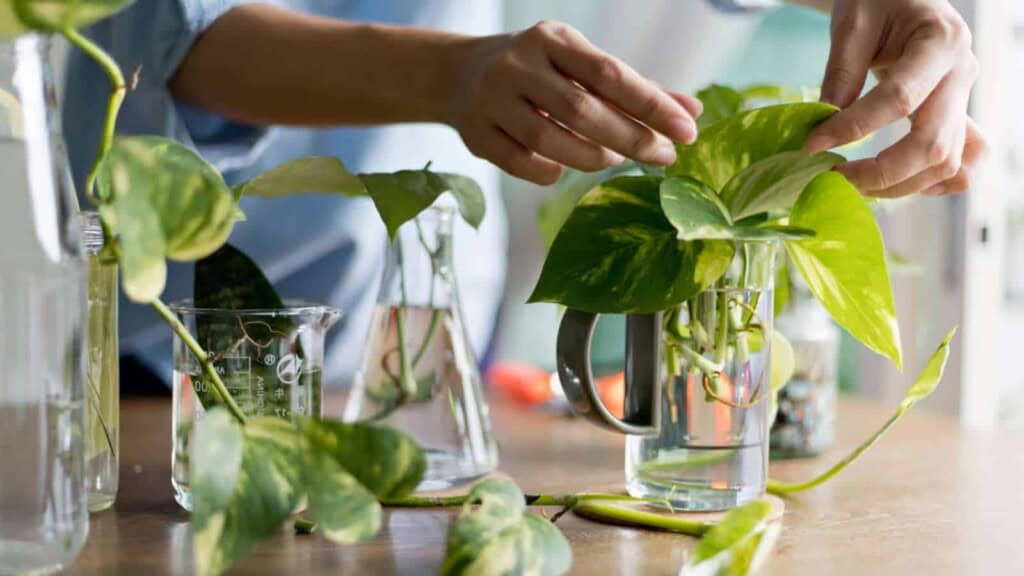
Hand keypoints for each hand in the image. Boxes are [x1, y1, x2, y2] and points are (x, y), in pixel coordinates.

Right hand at [444, 21, 701, 184]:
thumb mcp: (581, 65)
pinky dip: (552, 172)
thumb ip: (635, 88)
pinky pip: (524, 164)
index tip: (687, 131)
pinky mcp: (475, 133)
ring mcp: (492, 99)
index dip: (651, 104)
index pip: (610, 73)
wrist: (458, 73)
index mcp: (552, 39)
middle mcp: (519, 64)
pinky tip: (565, 167)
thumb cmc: (539, 71)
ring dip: (592, 158)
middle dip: (630, 138)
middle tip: (664, 157)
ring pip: (550, 142)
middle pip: (582, 110)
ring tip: (614, 159)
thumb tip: (692, 113)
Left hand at [805, 0, 986, 196]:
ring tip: (853, 184)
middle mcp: (962, 74)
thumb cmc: (878, 2)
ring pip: (947, 163)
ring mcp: (964, 99)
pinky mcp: (957, 117)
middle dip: (881, 172)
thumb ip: (841, 74)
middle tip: (835, 177)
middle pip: (932, 143)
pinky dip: (931, 183)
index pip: (899, 99)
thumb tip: (823, 130)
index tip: (813, 145)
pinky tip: (895, 185)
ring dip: (900, 185)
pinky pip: (961, 164)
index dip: (854, 128)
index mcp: (940, 42)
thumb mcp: (852, 24)